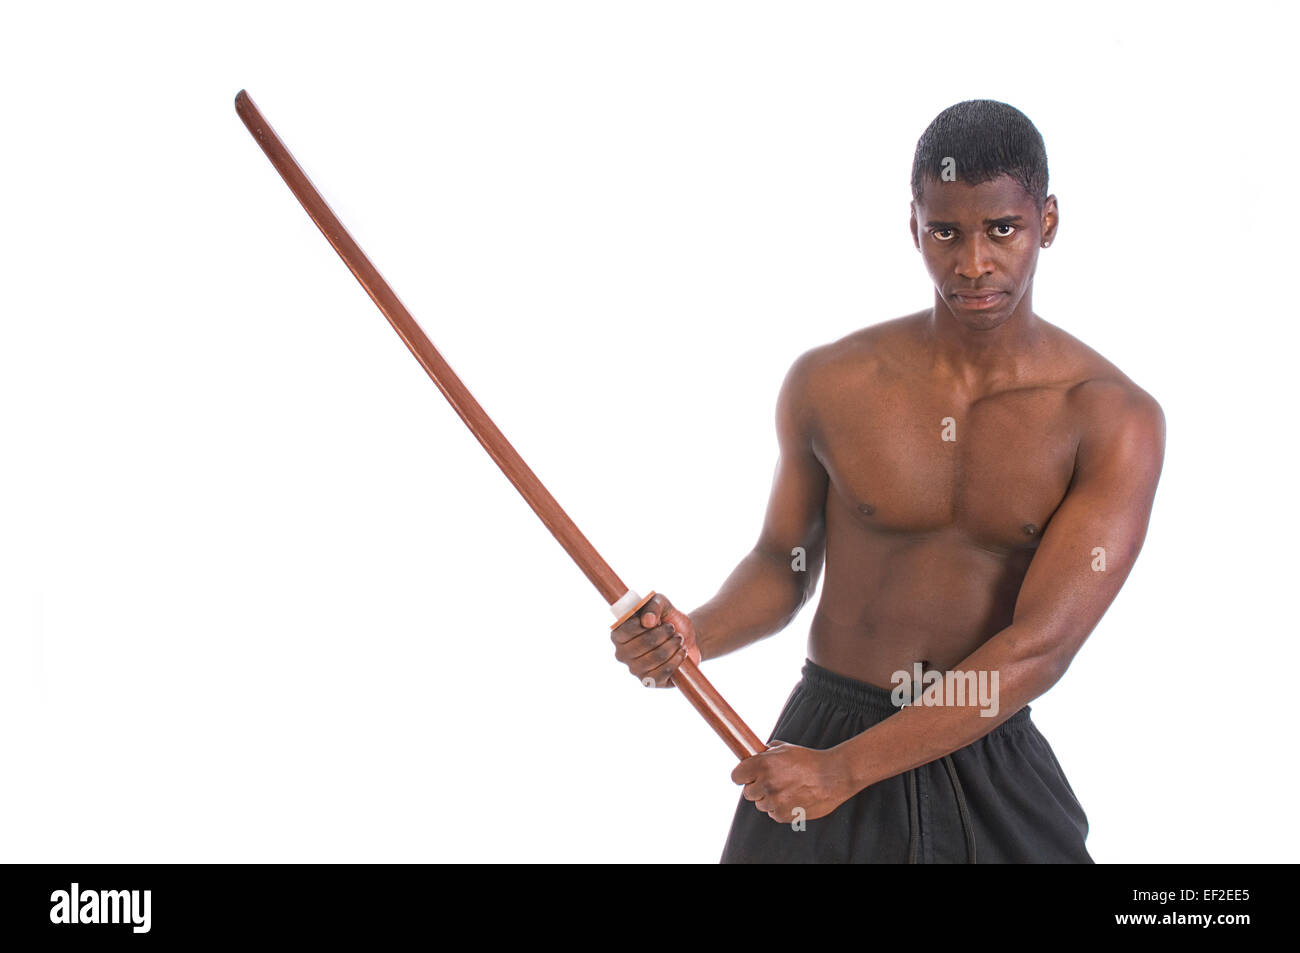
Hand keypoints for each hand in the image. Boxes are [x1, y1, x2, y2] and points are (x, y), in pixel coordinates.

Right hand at [610, 593, 701, 686]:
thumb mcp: (661, 603)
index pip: (626, 630)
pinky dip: (676, 660)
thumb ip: (653, 605)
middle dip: (664, 634)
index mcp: (618, 634)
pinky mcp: (649, 682)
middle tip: (673, 630)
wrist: (685, 638)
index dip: (647, 625)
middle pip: (644, 644)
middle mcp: (622, 654)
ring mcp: (634, 670)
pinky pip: (663, 672)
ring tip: (679, 639)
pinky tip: (681, 652)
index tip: (660, 621)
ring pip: (656, 657)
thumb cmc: (667, 619)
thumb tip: (647, 621)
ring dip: (673, 645)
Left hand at [730, 742, 854, 822]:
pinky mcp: (783, 815)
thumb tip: (754, 754)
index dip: (742, 776)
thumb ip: (766, 754)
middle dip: (757, 787)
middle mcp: (765, 784)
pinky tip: (793, 798)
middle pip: (748, 792)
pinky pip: (773, 814)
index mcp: (762, 765)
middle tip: (772, 782)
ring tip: (787, 789)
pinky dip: (780, 808)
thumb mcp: (785, 748)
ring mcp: (774, 801)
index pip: (736, 776)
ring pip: (761, 804)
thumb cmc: (809, 760)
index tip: (747, 776)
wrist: (833, 776)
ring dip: (769, 799)